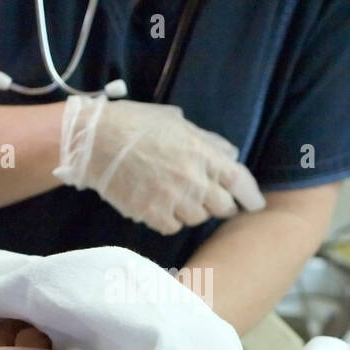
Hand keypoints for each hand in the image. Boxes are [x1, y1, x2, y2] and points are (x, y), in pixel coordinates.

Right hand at [54, 95, 265, 235]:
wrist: (95, 140)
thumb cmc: (136, 124)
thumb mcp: (177, 122)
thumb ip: (208, 142)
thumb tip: (230, 156)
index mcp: (203, 154)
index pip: (240, 182)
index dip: (251, 196)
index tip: (255, 204)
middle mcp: (192, 180)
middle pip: (223, 208)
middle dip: (220, 204)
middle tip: (210, 199)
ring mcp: (172, 199)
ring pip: (197, 219)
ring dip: (193, 212)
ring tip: (178, 198)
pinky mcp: (150, 214)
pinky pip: (172, 227)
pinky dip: (170, 220)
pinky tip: (160, 207)